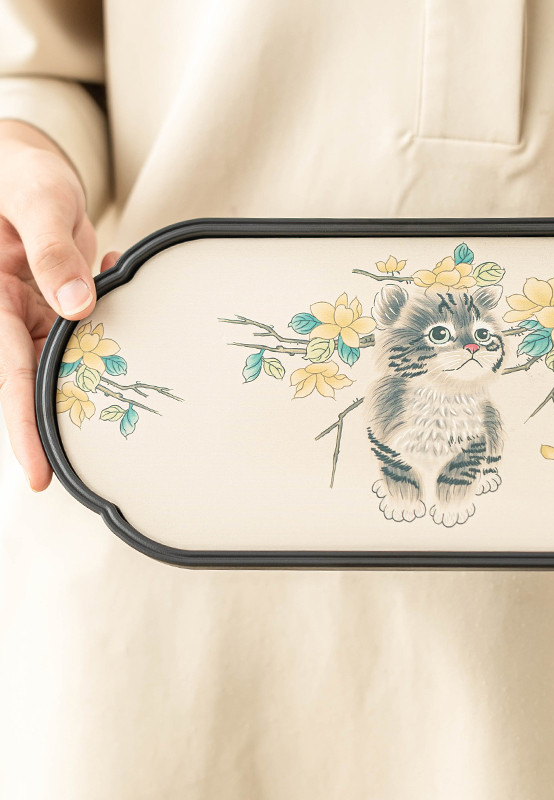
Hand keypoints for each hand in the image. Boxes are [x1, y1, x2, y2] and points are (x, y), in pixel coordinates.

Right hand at [0, 121, 114, 490]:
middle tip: (96, 465)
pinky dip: (110, 323)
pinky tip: (124, 303)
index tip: (38, 473)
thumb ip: (54, 250)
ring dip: (97, 372)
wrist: (23, 162)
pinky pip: (84, 327)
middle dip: (61, 422)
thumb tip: (79, 305)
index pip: (9, 372)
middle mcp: (9, 312)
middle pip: (34, 380)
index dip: (23, 424)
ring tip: (133, 398)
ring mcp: (34, 309)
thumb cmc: (18, 172)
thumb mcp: (38, 200)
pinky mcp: (56, 301)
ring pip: (64, 359)